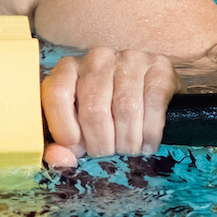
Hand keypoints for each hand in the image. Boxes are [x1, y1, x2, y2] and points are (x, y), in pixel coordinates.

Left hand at [41, 47, 180, 166]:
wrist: (150, 91)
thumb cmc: (107, 112)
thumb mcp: (79, 126)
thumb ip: (63, 145)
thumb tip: (61, 158)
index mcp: (69, 68)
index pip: (57, 95)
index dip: (65, 129)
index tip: (77, 149)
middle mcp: (98, 58)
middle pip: (94, 108)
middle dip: (101, 142)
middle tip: (107, 153)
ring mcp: (130, 58)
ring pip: (125, 108)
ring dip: (128, 140)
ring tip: (129, 149)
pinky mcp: (159, 65)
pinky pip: (154, 102)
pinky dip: (150, 131)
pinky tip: (148, 143)